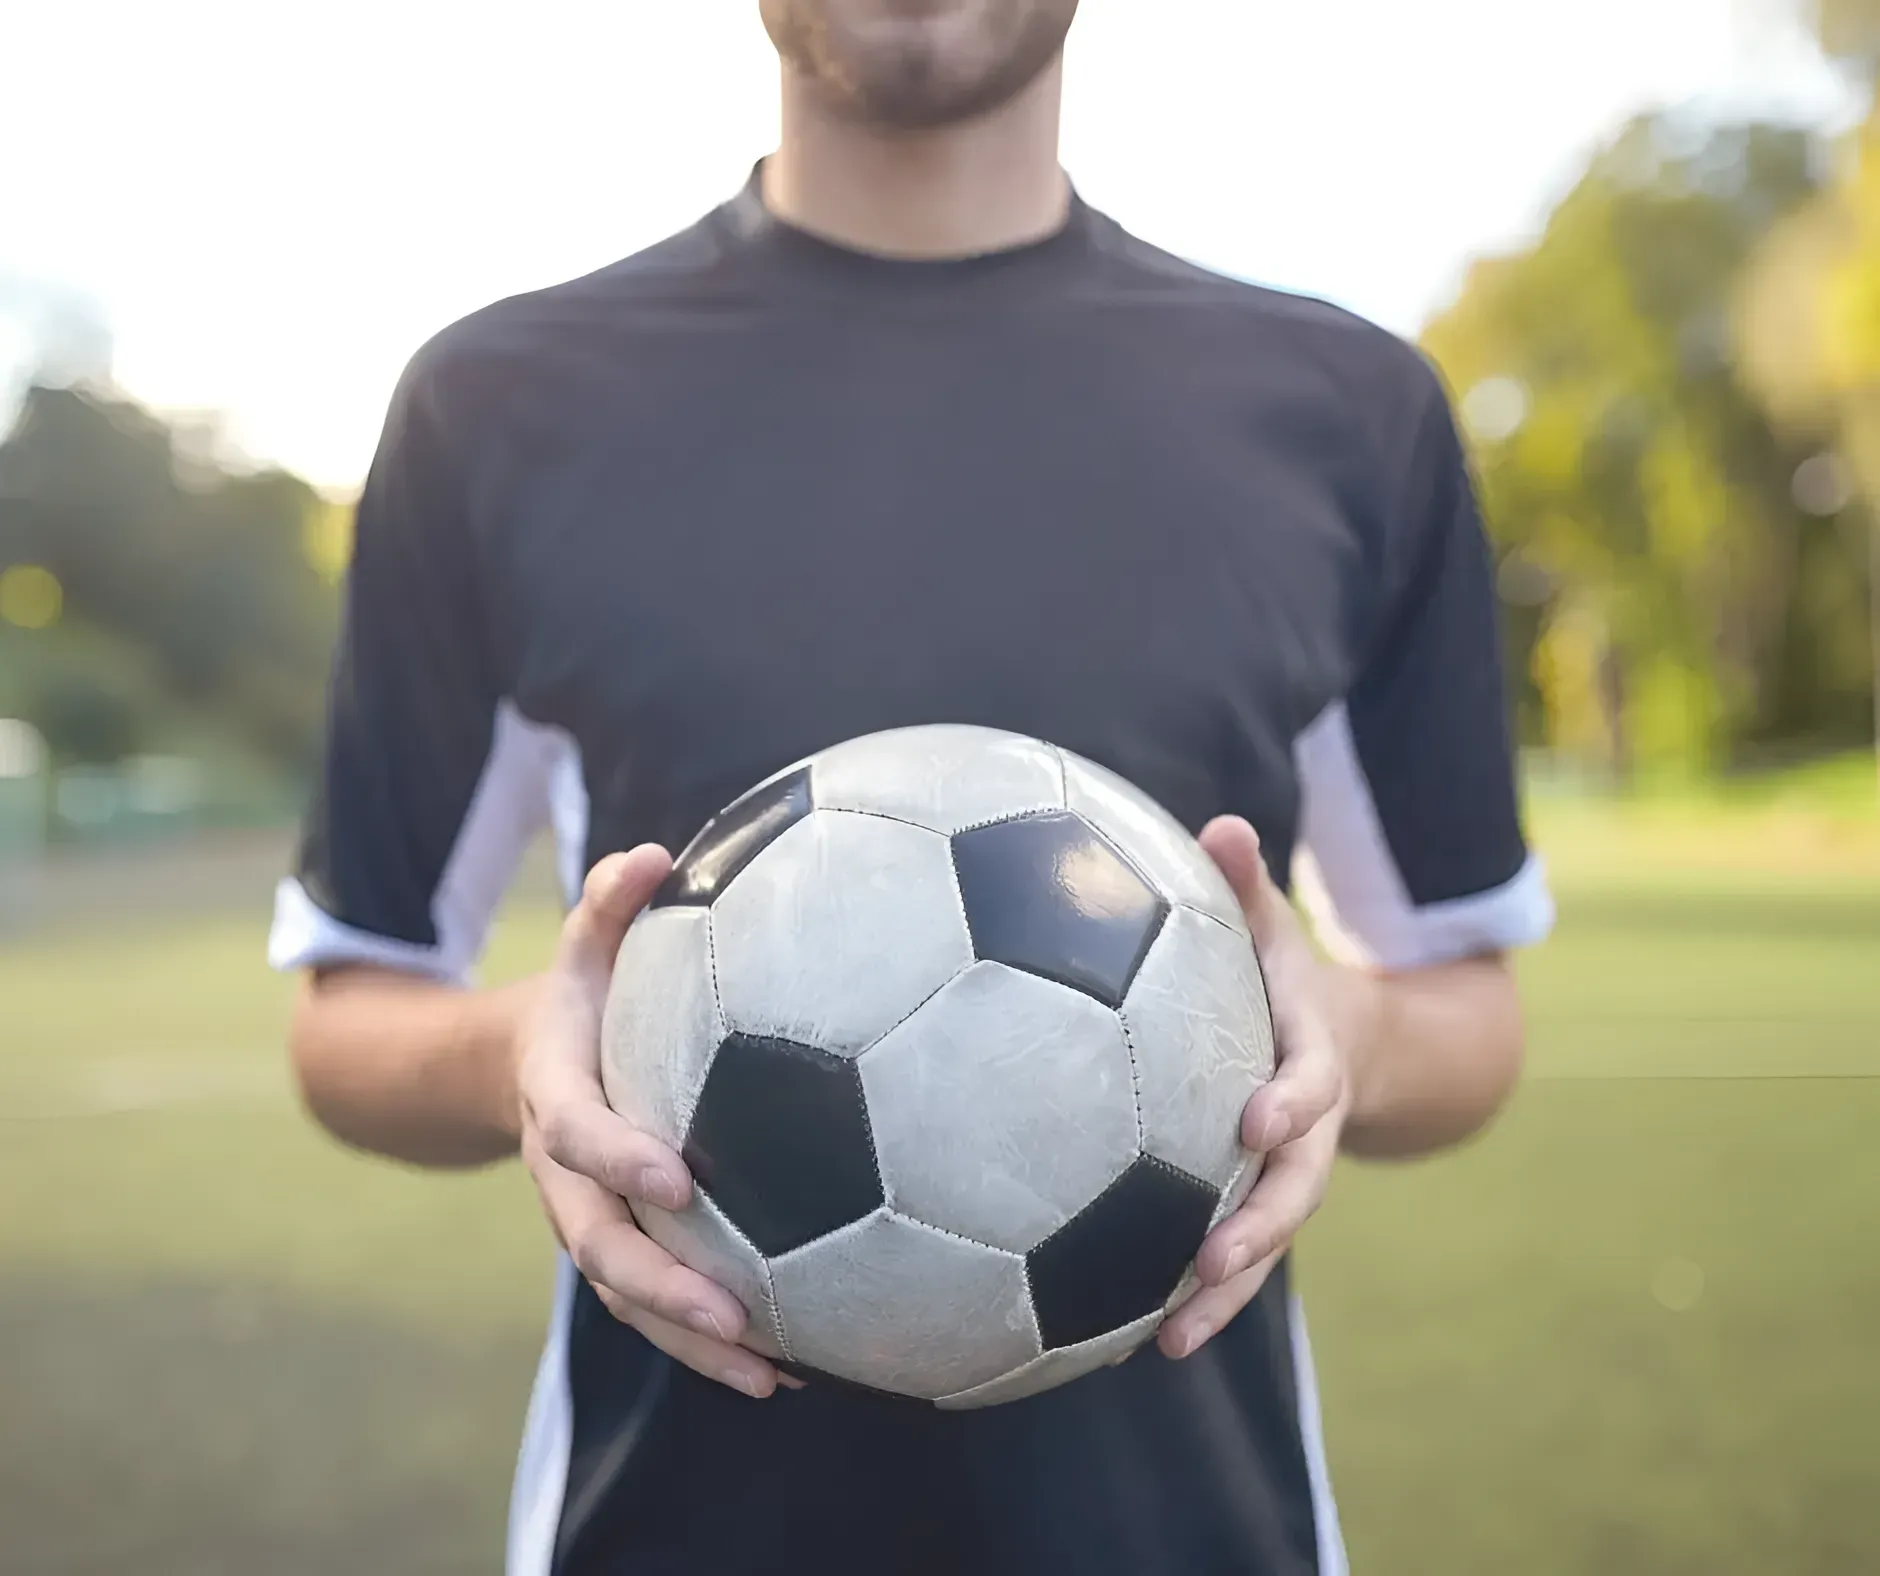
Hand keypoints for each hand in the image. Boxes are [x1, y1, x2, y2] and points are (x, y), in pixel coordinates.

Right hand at [516, 846, 791, 1398]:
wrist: (525, 1067)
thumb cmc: (584, 996)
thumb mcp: (585, 944)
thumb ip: (609, 901)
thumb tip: (654, 854)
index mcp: (560, 1098)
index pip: (583, 1137)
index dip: (622, 1160)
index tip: (680, 1181)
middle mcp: (568, 1177)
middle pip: (601, 1248)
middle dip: (662, 1288)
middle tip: (733, 1315)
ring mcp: (592, 1222)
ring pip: (631, 1298)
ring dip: (694, 1343)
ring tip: (772, 1375)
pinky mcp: (626, 1250)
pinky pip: (659, 1308)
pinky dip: (711, 1344)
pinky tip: (790, 1371)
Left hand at [1158, 816, 1352, 1360]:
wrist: (1343, 1044)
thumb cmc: (1280, 976)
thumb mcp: (1271, 928)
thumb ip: (1245, 886)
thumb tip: (1225, 824)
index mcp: (1310, 1061)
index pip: (1310, 1085)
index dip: (1291, 1103)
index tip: (1258, 1119)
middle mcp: (1304, 1131)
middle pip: (1293, 1190)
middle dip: (1259, 1230)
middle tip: (1213, 1262)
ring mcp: (1279, 1179)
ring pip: (1260, 1245)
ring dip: (1222, 1296)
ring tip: (1168, 1341)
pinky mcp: (1246, 1209)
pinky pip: (1223, 1261)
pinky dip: (1187, 1300)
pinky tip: (1124, 1345)